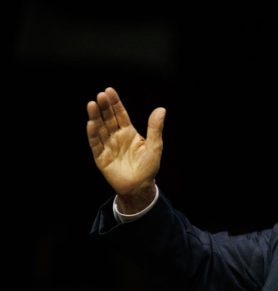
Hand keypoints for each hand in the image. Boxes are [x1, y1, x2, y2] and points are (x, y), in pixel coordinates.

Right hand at [86, 87, 164, 212]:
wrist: (140, 186)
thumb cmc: (148, 167)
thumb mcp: (155, 146)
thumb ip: (155, 128)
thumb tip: (161, 109)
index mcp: (128, 132)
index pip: (120, 114)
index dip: (115, 103)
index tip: (109, 91)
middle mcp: (116, 137)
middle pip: (108, 118)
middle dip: (104, 107)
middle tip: (101, 95)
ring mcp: (108, 146)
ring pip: (100, 128)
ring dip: (95, 117)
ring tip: (92, 104)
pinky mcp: (101, 157)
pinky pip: (96, 144)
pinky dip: (93, 134)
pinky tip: (91, 123)